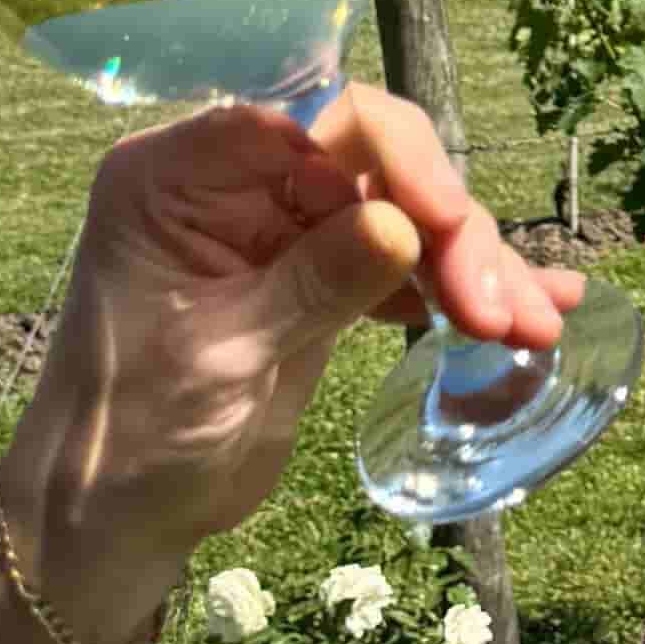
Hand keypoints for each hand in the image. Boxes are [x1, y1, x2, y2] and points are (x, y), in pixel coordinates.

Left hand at [0, 88, 584, 617]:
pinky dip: (459, 290)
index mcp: (179, 174)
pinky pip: (401, 265)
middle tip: (498, 311)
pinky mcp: (316, 282)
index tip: (446, 224)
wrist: (110, 523)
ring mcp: (281, 231)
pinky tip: (532, 313)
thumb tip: (407, 225)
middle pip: (373, 160)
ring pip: (402, 212)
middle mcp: (234, 185)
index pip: (306, 120)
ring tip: (534, 327)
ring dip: (471, 264)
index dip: (393, 157)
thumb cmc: (130, 438)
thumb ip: (314, 284)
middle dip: (448, 228)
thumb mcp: (225, 358)